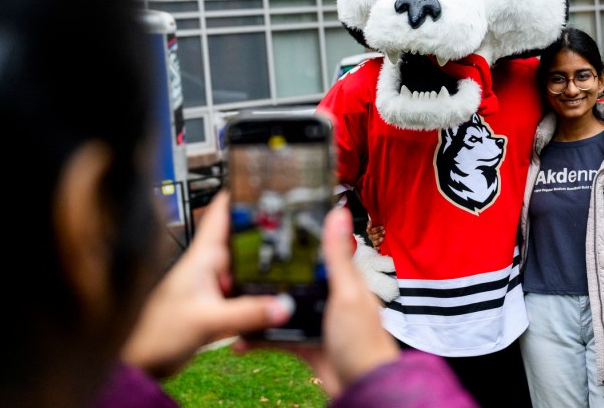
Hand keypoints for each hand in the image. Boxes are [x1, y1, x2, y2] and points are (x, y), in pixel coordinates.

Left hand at [121, 191, 293, 378]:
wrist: (139, 363)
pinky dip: (259, 294)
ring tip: (293, 265)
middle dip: (266, 232)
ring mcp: (213, 286)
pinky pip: (244, 292)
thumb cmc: (155, 334)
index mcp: (203, 256)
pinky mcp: (216, 305)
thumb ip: (247, 313)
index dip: (241, 192)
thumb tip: (284, 305)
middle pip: (243, 239)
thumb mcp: (207, 320)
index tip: (263, 178)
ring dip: (265, 267)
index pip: (222, 211)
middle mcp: (209, 266)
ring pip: (246, 267)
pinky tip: (274, 300)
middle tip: (295, 226)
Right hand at [243, 208, 399, 397]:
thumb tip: (339, 214)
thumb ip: (337, 256)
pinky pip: (280, 337)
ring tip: (239, 302)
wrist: (361, 389)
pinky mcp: (308, 344)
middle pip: (297, 280)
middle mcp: (332, 298)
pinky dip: (262, 338)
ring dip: (263, 308)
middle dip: (273, 276)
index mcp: (346, 280)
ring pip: (284, 308)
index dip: (302, 239)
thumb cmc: (364, 343)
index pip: (323, 251)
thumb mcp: (346, 293)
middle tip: (246, 268)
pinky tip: (244, 338)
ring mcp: (319, 321)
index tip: (276, 229)